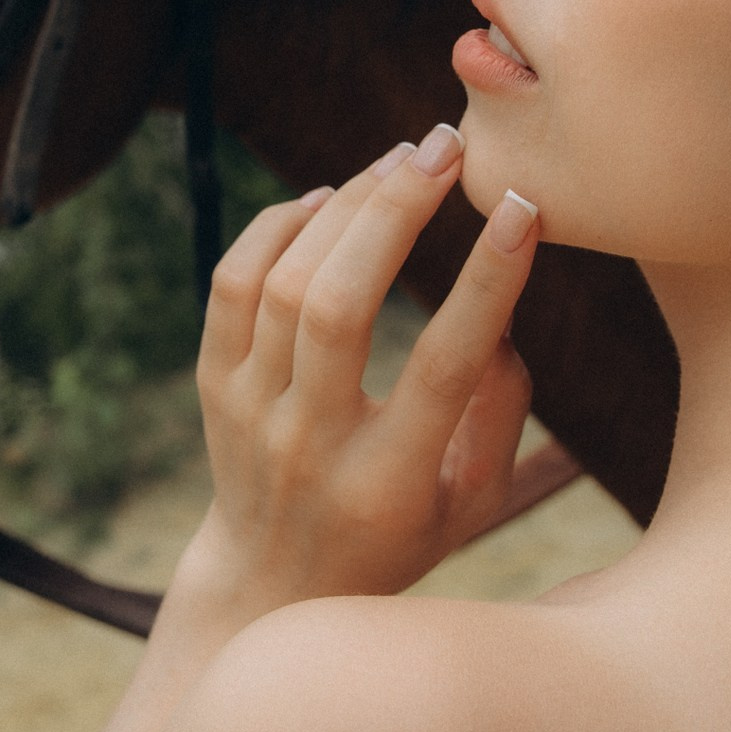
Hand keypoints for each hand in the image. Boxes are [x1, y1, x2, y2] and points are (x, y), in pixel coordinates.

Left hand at [173, 124, 537, 626]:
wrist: (270, 584)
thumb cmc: (399, 535)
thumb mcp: (474, 502)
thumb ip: (501, 410)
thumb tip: (502, 309)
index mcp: (388, 483)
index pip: (441, 367)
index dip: (485, 283)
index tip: (519, 206)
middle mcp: (309, 445)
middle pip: (339, 306)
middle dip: (395, 212)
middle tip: (445, 147)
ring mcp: (247, 413)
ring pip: (283, 284)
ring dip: (344, 207)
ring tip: (399, 162)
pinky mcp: (211, 385)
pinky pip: (231, 284)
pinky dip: (275, 227)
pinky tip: (326, 198)